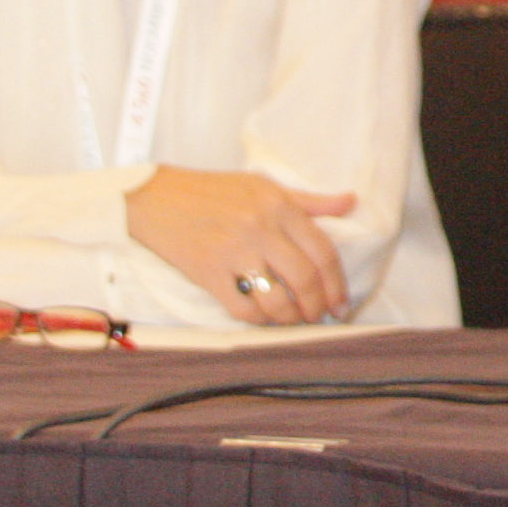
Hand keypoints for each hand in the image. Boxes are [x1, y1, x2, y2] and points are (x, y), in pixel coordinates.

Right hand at [123, 167, 354, 323]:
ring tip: (296, 321)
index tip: (341, 301)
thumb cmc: (214, 190)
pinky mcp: (208, 274)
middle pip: (304, 278)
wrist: (157, 199)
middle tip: (322, 316)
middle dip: (318, 305)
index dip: (337, 281)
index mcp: (280, 206)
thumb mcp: (265, 185)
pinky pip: (242, 308)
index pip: (322, 250)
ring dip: (291, 318)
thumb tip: (350, 202)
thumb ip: (309, 200)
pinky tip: (265, 320)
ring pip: (276, 298)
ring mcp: (234, 253)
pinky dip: (259, 321)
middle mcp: (261, 229)